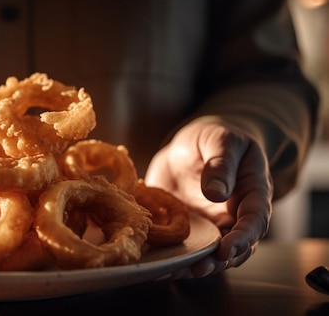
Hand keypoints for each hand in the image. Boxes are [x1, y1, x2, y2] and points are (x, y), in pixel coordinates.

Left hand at [144, 117, 271, 278]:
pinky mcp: (188, 229)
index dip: (242, 238)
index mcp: (252, 193)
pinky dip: (172, 258)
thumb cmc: (213, 138)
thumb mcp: (219, 140)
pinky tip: (156, 265)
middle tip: (197, 268)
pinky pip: (183, 248)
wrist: (192, 145)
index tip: (227, 249)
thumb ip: (221, 163)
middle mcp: (233, 216)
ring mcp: (210, 226)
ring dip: (193, 265)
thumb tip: (216, 192)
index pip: (253, 221)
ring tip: (174, 271)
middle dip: (216, 261)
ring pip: (208, 254)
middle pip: (233, 248)